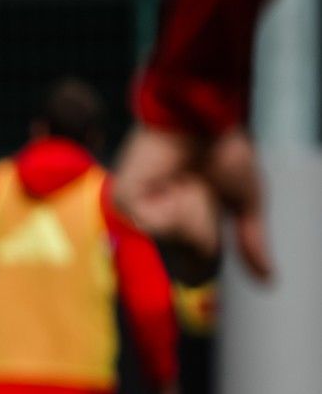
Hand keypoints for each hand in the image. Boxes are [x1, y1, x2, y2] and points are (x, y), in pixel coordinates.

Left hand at [111, 124, 270, 284]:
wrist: (203, 115)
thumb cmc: (222, 150)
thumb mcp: (246, 200)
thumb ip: (251, 240)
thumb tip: (268, 277)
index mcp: (182, 229)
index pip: (197, 273)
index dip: (213, 255)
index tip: (215, 214)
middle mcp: (158, 227)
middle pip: (193, 261)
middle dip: (210, 227)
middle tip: (203, 190)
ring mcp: (138, 216)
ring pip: (180, 243)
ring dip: (197, 211)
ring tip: (189, 181)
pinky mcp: (125, 202)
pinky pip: (161, 226)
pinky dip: (179, 204)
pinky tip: (175, 181)